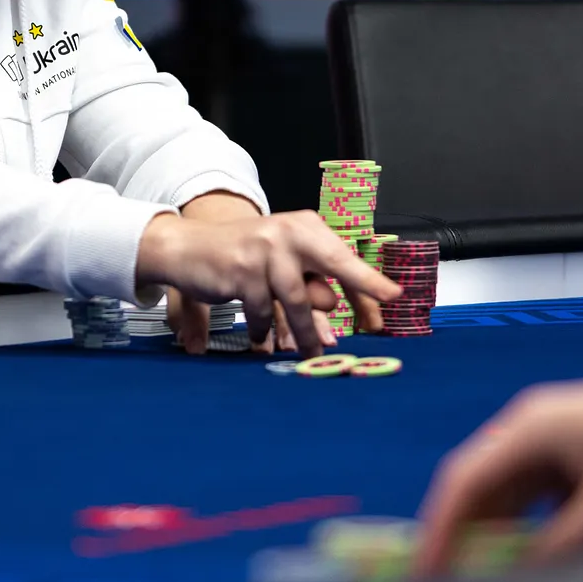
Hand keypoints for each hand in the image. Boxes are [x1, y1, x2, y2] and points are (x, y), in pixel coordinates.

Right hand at [138, 208, 399, 358]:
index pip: (343, 255)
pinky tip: (262, 338)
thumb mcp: (280, 262)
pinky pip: (263, 309)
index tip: (394, 296)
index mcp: (304, 226)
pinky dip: (265, 329)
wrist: (188, 248)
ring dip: (305, 333)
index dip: (368, 279)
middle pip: (333, 264)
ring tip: (309, 354)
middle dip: (359, 293)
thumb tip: (335, 306)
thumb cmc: (242, 256)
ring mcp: (264, 249)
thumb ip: (308, 280)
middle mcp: (288, 231)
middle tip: (372, 328)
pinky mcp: (241, 269)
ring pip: (297, 299)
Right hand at [412, 360, 582, 574]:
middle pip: (477, 483)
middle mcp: (531, 428)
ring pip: (503, 489)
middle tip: (444, 574)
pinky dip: (521, 523)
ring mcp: (551, 438)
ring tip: (478, 570)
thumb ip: (563, 539)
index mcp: (531, 428)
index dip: (440, 525)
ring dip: (491, 529)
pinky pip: (531, 491)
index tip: (425, 565)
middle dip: (458, 530)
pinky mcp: (572, 452)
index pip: (465, 479)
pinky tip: (522, 553)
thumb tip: (520, 569)